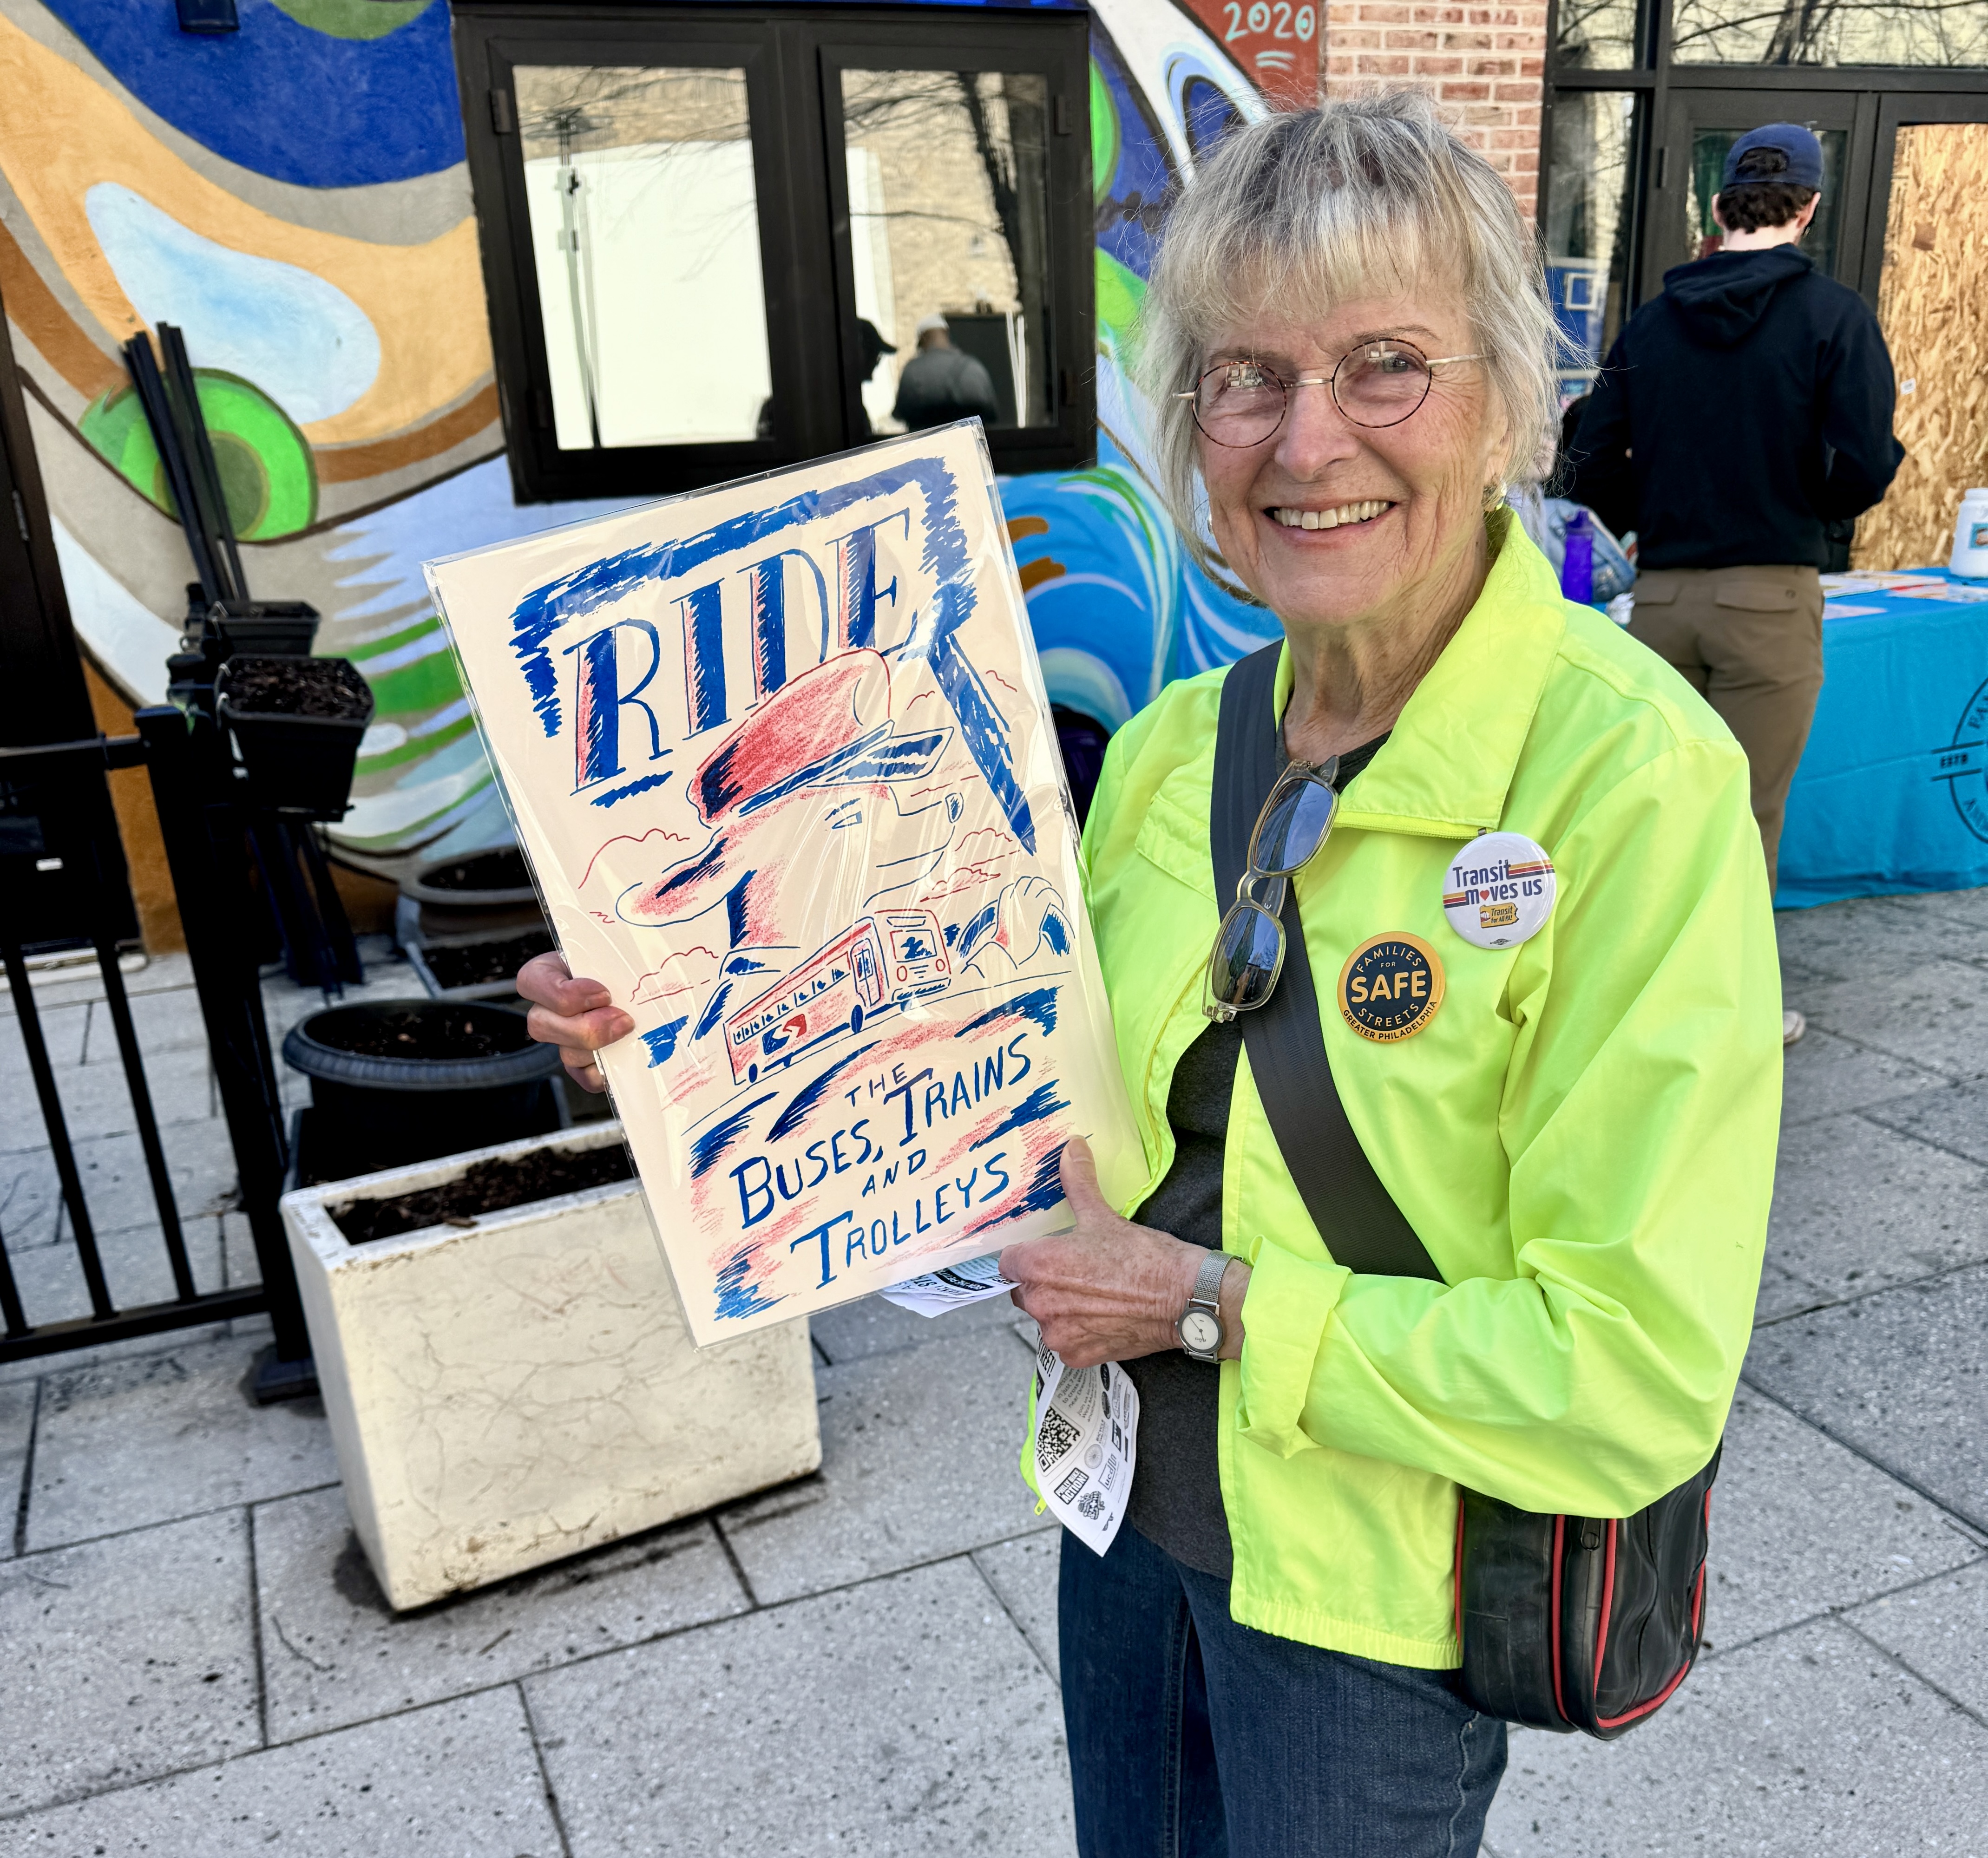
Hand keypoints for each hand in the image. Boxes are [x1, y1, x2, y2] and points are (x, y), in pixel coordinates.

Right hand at [517, 950, 632, 1092]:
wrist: (641, 977)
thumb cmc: (626, 957)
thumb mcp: (618, 946)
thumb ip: (620, 952)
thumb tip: (637, 961)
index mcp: (549, 971)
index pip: (531, 981)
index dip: (565, 994)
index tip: (604, 993)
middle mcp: (548, 1006)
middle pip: (541, 1025)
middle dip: (585, 1028)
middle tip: (623, 1019)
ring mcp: (563, 1037)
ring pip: (565, 1052)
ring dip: (598, 1048)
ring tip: (629, 1032)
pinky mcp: (582, 1062)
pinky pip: (583, 1075)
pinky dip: (602, 1073)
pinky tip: (621, 1060)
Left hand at [999, 1137, 1212, 1368]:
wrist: (1182, 1299)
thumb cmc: (1142, 1257)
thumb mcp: (1104, 1216)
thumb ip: (1078, 1182)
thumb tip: (1070, 1147)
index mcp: (1038, 1266)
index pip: (1007, 1261)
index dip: (1025, 1254)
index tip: (1042, 1252)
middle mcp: (1040, 1304)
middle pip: (1024, 1290)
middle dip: (1042, 1281)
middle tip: (1073, 1270)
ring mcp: (1058, 1334)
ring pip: (1045, 1318)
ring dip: (1060, 1308)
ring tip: (1092, 1294)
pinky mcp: (1077, 1356)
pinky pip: (1066, 1342)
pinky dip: (1079, 1332)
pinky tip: (1102, 1316)